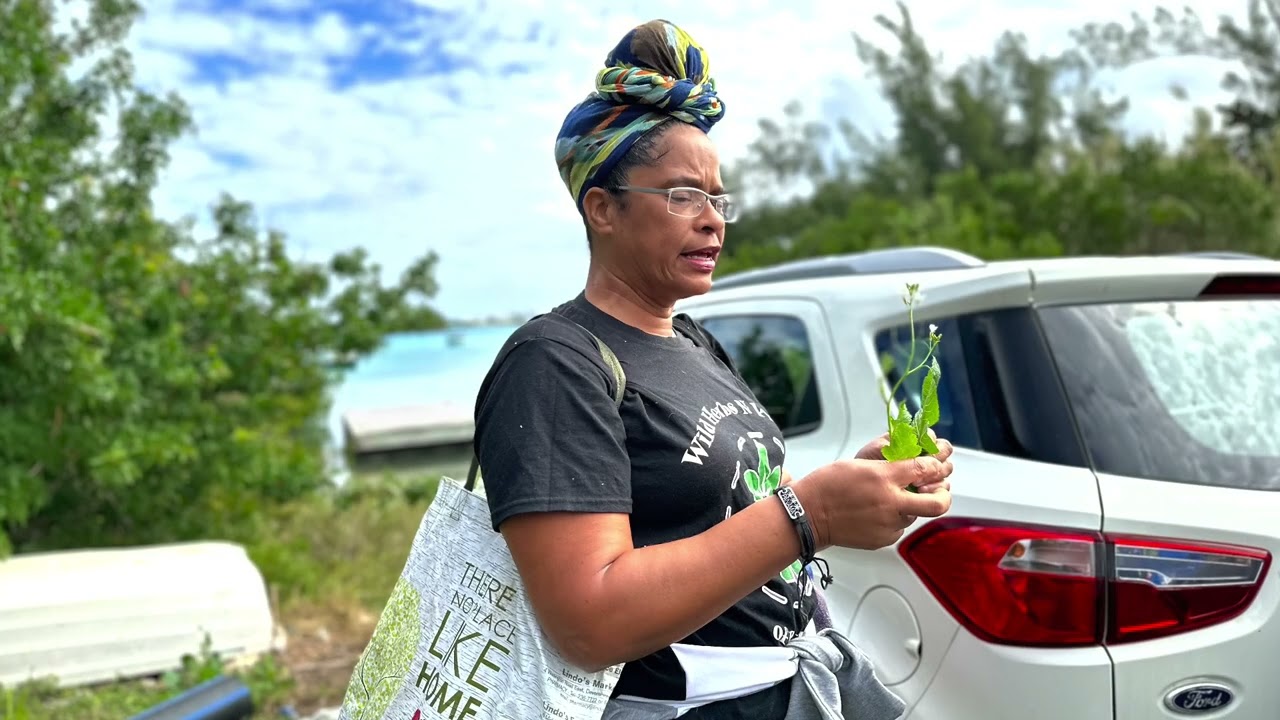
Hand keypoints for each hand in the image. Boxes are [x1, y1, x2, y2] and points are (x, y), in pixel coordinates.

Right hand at [793, 441, 953, 550]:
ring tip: (891, 498)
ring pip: (916, 514)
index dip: (937, 464)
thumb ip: (892, 465)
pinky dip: (895, 518)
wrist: (808, 516)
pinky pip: (900, 527)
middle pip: (938, 503)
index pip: (926, 469)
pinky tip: (877, 512)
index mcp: (883, 478)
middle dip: (944, 494)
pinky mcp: (883, 539)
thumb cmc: (829, 485)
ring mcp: (888, 525)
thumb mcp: (861, 463)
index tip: (936, 464)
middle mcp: (890, 503)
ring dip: (911, 505)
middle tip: (940, 488)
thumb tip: (917, 466)